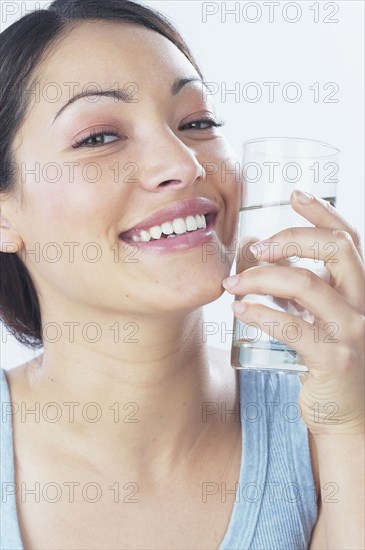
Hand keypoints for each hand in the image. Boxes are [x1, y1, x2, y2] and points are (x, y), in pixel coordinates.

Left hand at [222, 190, 364, 438]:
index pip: (349, 239)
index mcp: (359, 290)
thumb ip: (297, 286)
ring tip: (234, 283)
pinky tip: (240, 309)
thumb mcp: (318, 315)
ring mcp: (352, 331)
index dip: (323, 213)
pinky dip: (261, 313)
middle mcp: (363, 305)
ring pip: (308, 285)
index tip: (295, 194)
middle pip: (337, 250)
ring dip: (263, 277)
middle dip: (293, 238)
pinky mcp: (333, 359)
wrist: (346, 415)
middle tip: (259, 247)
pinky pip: (293, 326)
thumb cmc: (326, 358)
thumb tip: (255, 250)